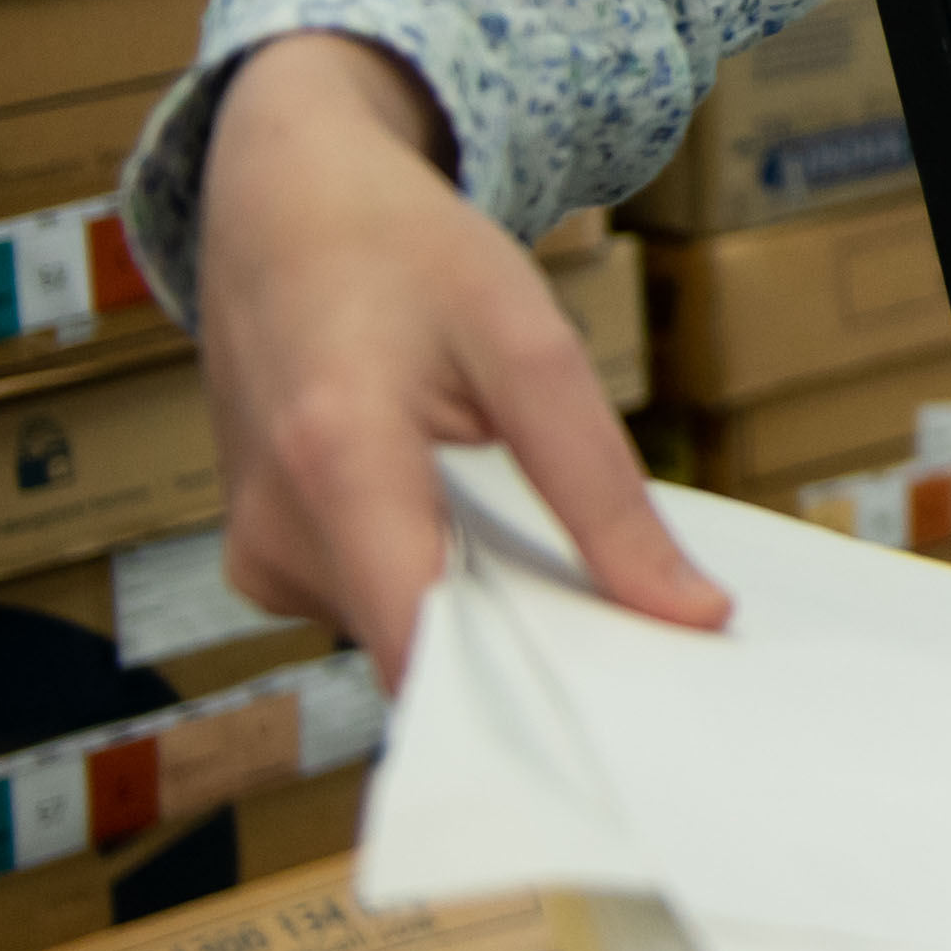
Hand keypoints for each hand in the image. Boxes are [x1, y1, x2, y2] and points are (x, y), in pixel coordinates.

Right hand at [195, 31, 730, 682]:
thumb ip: (602, 487)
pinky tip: (486, 537)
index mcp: (333, 461)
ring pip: (407, 636)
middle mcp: (274, 533)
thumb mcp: (529, 342)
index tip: (619, 743)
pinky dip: (446, 587)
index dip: (520, 713)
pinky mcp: (269, 564)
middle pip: (424, 656)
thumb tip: (689, 611)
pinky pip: (381, 607)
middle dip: (533, 662)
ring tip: (556, 559)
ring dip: (492, 615)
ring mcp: (261, 558)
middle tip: (644, 653)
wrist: (282, 207)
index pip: (421, 647)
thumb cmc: (402, 255)